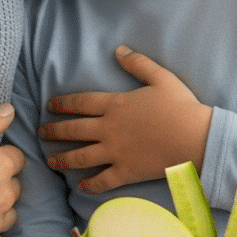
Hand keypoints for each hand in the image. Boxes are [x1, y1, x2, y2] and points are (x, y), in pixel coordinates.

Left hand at [38, 47, 212, 194]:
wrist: (195, 138)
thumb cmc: (180, 106)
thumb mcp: (160, 77)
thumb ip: (137, 63)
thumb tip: (118, 50)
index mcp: (115, 105)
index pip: (81, 103)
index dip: (63, 104)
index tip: (49, 106)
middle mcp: (109, 128)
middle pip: (74, 129)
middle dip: (54, 130)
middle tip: (41, 132)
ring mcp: (115, 152)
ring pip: (81, 156)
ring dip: (63, 158)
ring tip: (50, 160)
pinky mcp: (126, 172)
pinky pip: (102, 180)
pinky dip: (89, 184)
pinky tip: (79, 186)